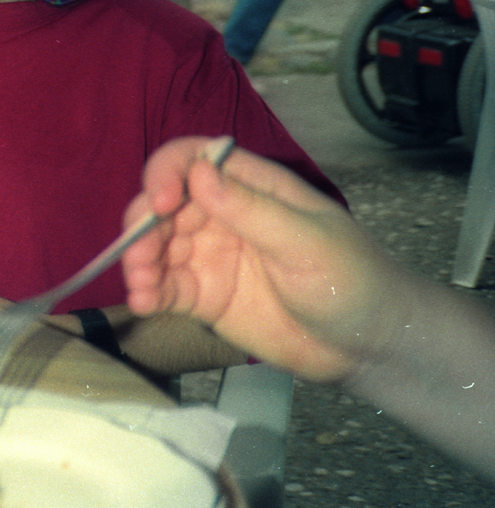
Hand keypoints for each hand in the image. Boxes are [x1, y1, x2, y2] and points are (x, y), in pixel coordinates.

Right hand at [121, 137, 413, 383]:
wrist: (368, 347)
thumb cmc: (351, 281)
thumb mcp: (305, 241)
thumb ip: (251, 209)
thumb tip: (197, 173)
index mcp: (250, 187)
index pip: (192, 160)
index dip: (166, 173)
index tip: (159, 202)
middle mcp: (221, 215)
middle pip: (163, 204)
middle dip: (143, 224)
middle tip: (140, 255)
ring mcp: (209, 256)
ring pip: (156, 245)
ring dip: (138, 260)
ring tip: (141, 285)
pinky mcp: (204, 296)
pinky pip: (165, 287)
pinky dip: (146, 291)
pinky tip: (144, 302)